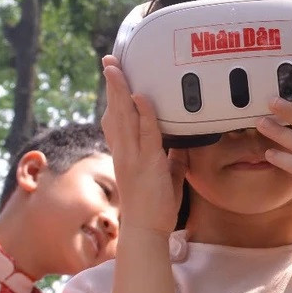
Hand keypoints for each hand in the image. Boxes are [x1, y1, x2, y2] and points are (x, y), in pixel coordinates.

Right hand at [102, 56, 184, 243]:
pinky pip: (146, 134)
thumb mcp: (167, 176)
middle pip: (114, 111)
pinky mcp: (146, 164)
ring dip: (121, 91)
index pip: (116, 119)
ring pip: (124, 118)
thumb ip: (173, 158)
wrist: (147, 231)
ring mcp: (133, 158)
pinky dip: (144, 115)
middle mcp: (124, 152)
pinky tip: (141, 97)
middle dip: (112, 86)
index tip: (113, 76)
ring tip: (117, 69)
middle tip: (109, 61)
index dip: (114, 97)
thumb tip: (182, 143)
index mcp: (126, 154)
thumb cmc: (155, 206)